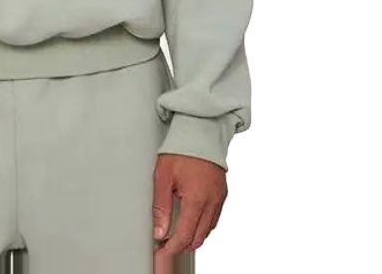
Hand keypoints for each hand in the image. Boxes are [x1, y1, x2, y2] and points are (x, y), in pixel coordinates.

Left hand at [152, 153, 226, 268]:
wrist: (200, 131)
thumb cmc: (181, 149)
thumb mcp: (163, 176)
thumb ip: (160, 206)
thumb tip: (159, 230)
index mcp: (196, 199)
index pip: (185, 235)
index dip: (172, 247)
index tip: (162, 251)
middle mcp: (212, 202)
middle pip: (198, 237)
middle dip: (182, 244)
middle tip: (166, 243)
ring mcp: (219, 198)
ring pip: (208, 229)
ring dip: (194, 235)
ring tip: (177, 233)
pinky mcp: (222, 193)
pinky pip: (214, 217)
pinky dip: (203, 224)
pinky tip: (193, 220)